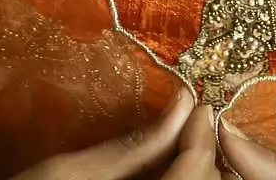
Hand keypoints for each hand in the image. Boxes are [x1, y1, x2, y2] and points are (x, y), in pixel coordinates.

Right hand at [10, 91, 218, 179]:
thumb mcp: (72, 171)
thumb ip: (134, 144)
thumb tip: (183, 103)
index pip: (196, 170)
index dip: (201, 134)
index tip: (196, 103)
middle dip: (203, 154)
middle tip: (188, 124)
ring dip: (196, 171)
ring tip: (179, 148)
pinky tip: (165, 172)